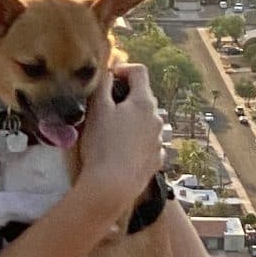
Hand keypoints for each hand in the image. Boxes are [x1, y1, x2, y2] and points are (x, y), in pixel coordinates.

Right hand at [74, 62, 163, 213]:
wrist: (112, 186)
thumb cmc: (102, 146)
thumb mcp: (97, 109)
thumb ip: (103, 85)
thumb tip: (109, 71)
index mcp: (143, 102)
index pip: (139, 71)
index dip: (123, 70)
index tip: (108, 79)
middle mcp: (156, 118)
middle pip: (143, 97)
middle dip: (125, 97)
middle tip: (104, 107)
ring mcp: (158, 140)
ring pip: (145, 121)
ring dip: (131, 120)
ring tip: (111, 132)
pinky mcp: (156, 159)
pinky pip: (147, 142)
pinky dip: (136, 141)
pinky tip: (121, 150)